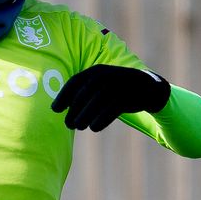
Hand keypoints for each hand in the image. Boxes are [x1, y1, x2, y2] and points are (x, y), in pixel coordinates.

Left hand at [51, 64, 170, 131]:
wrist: (146, 88)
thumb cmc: (116, 89)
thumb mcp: (100, 85)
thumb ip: (81, 93)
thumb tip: (57, 107)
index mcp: (96, 71)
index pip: (75, 82)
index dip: (63, 96)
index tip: (54, 109)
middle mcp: (106, 76)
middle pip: (84, 94)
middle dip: (74, 110)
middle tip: (68, 124)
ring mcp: (117, 85)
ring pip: (97, 103)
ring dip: (85, 117)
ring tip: (80, 127)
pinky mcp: (128, 97)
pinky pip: (111, 109)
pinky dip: (101, 119)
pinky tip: (94, 128)